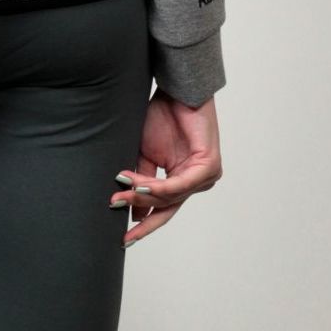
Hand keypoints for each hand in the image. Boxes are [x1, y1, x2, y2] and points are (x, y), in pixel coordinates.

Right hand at [109, 89, 222, 247]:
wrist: (177, 91)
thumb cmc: (164, 116)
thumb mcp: (145, 152)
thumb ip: (142, 179)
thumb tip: (131, 209)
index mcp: (183, 179)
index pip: (164, 208)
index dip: (145, 224)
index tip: (124, 239)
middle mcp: (196, 181)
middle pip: (167, 207)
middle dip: (143, 217)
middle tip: (120, 222)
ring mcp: (206, 176)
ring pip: (171, 197)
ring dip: (144, 195)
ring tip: (121, 191)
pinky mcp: (209, 167)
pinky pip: (180, 185)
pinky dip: (157, 186)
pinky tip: (139, 183)